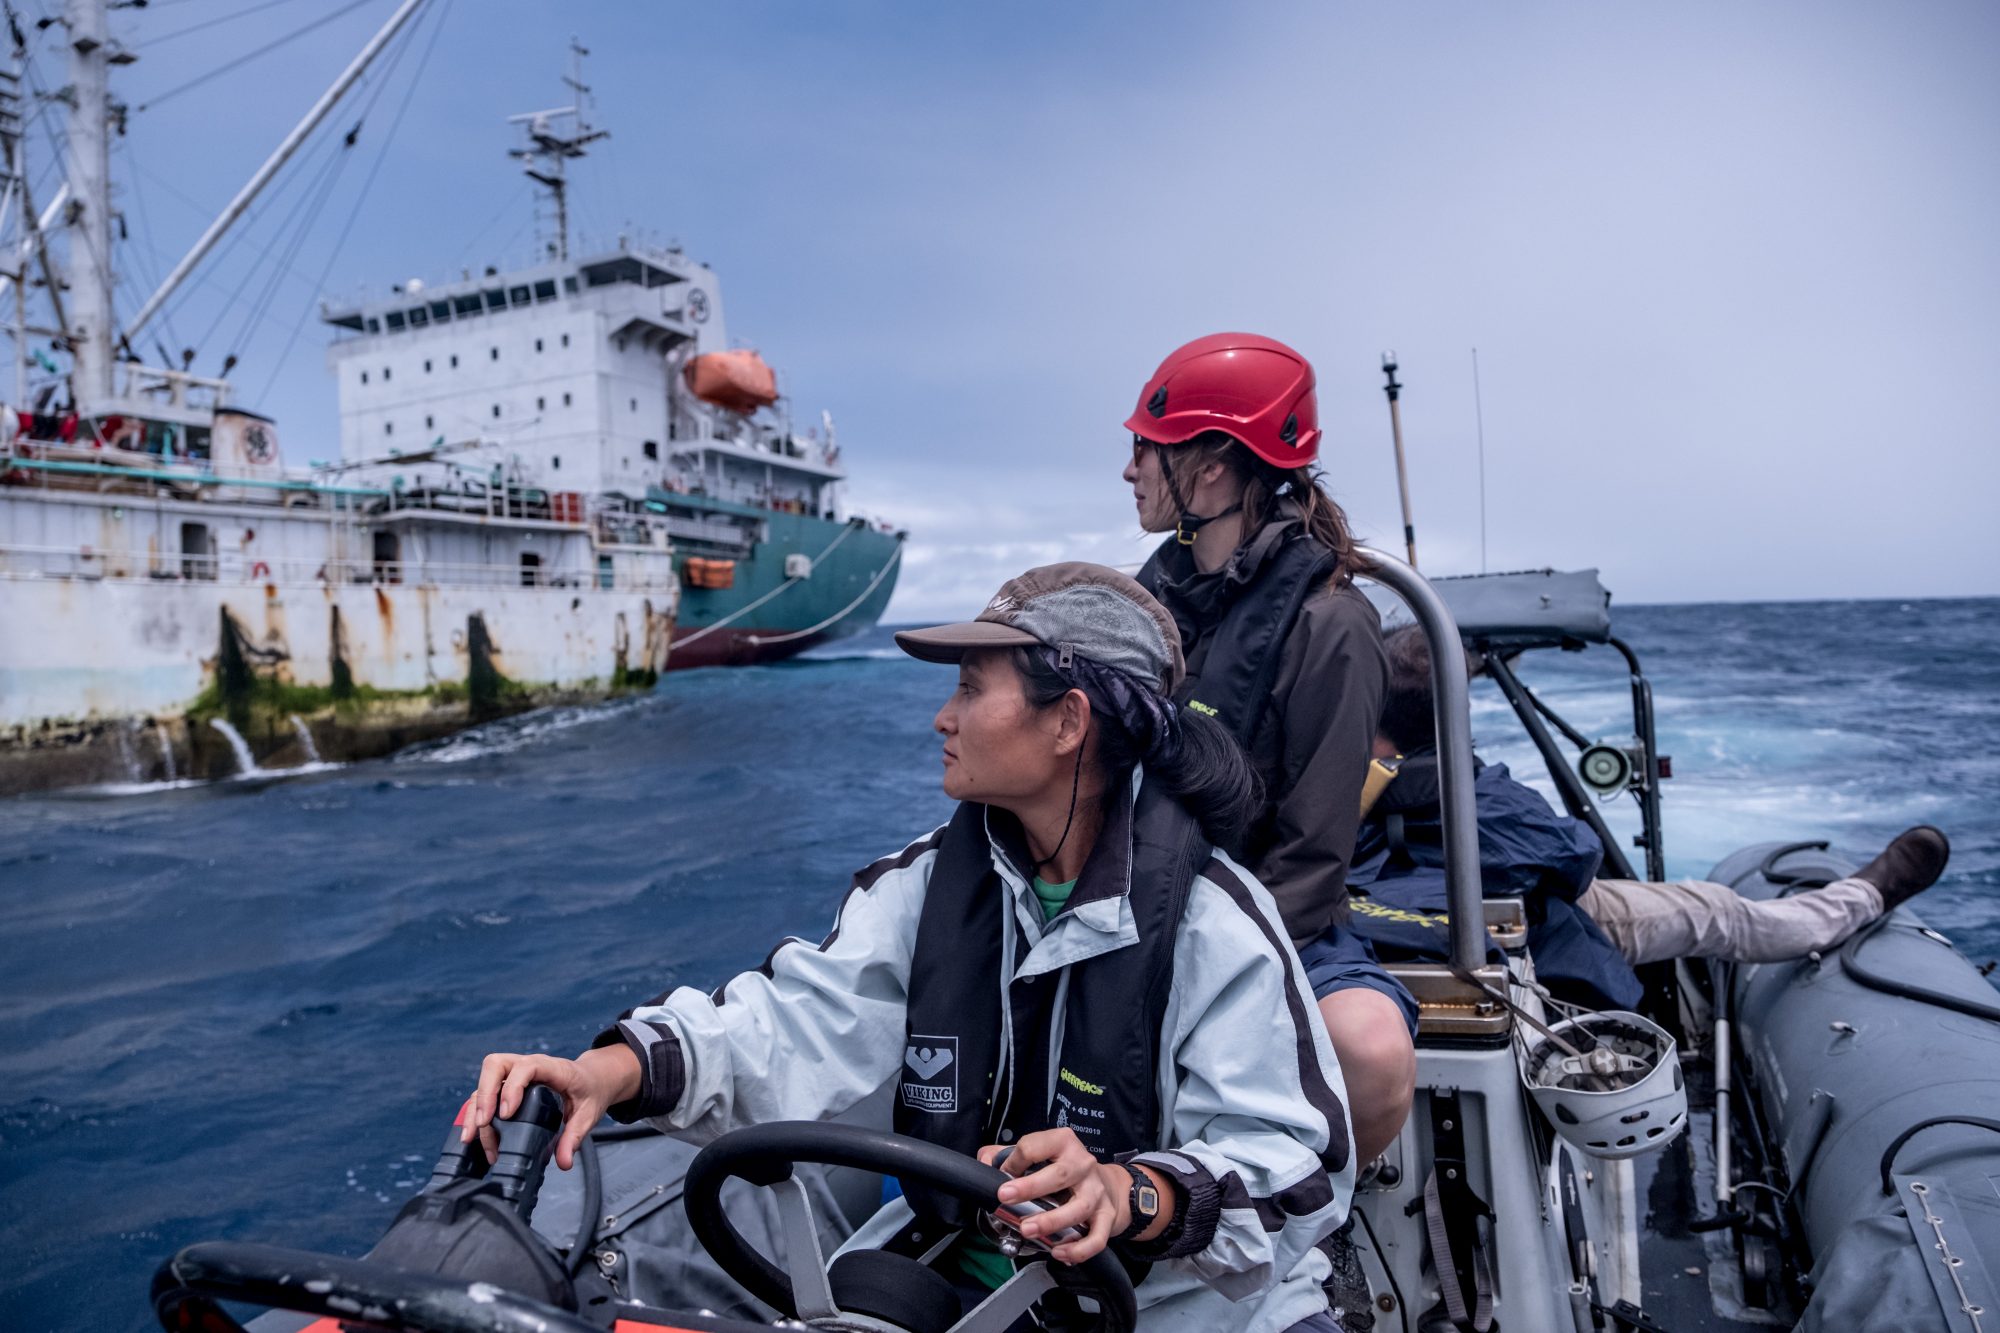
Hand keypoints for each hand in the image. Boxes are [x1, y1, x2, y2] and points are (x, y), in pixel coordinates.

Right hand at [461, 1045, 637, 1171]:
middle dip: (485, 1094)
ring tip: (472, 1137)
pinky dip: (475, 1110)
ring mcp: (516, 1072)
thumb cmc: (590, 1090)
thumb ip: (575, 1137)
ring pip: (485, 1078)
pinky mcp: (508, 1083)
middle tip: (483, 1123)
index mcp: (552, 1068)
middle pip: (496, 1065)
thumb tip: (563, 1162)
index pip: (527, 1067)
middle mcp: (529, 1065)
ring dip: (475, 1106)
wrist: (593, 1078)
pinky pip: (485, 1090)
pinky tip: (473, 1133)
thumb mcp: (588, 1114)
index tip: (506, 1114)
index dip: (512, 1087)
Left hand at [977, 1128, 1128, 1264]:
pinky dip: (1079, 1248)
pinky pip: (1096, 1237)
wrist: (1108, 1183)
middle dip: (1030, 1188)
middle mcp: (1082, 1164)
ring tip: (1028, 1230)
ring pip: (1078, 1208)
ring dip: (1051, 1221)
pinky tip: (1059, 1252)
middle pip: (1059, 1175)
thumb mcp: (1039, 1152)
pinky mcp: (1106, 1216)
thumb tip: (984, 1162)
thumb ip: (1006, 1154)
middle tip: (1006, 1198)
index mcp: (1063, 1142)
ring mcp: (1096, 1191)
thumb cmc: (1066, 1168)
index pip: (1035, 1147)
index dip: (1013, 1162)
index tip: (1002, 1178)